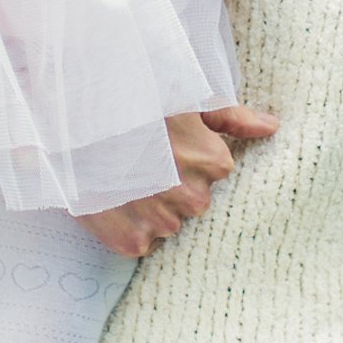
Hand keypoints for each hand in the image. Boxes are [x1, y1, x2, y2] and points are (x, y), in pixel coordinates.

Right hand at [78, 105, 278, 256]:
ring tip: (120, 176)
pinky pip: (141, 244)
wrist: (70, 118)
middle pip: (190, 201)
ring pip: (166, 224)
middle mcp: (194, 199)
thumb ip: (232, 117)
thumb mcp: (185, 99)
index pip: (211, 173)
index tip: (158, 142)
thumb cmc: (131, 101)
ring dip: (147, 207)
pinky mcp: (133, 242)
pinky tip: (111, 199)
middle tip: (137, 158)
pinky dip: (126, 227)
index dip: (182, 158)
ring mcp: (163, 223)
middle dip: (168, 184)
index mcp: (213, 163)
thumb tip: (272, 127)